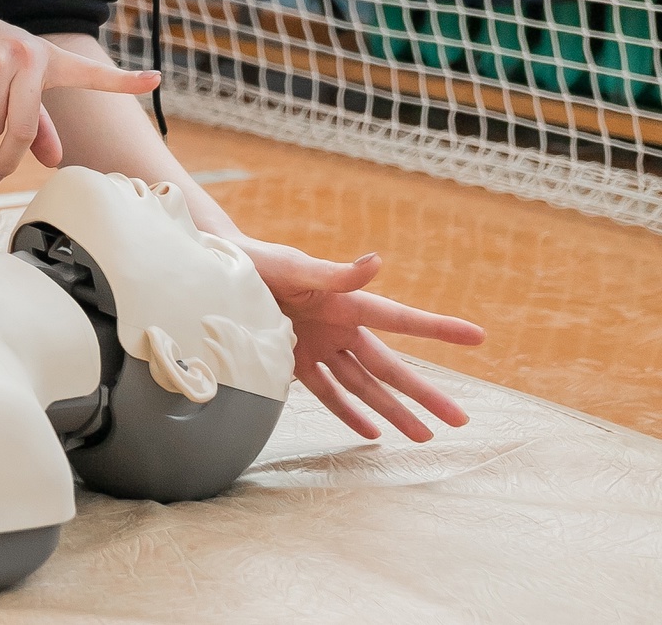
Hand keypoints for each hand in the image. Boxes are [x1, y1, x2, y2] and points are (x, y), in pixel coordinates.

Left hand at [238, 237, 484, 440]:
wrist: (220, 269)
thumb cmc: (260, 261)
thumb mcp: (295, 267)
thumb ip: (335, 273)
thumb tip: (377, 261)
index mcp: (347, 303)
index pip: (401, 319)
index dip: (439, 329)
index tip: (478, 337)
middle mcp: (340, 328)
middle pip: (390, 367)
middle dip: (424, 395)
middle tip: (460, 420)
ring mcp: (320, 346)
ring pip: (364, 386)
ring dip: (393, 412)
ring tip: (424, 436)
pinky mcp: (294, 361)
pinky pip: (327, 392)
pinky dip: (348, 413)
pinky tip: (372, 433)